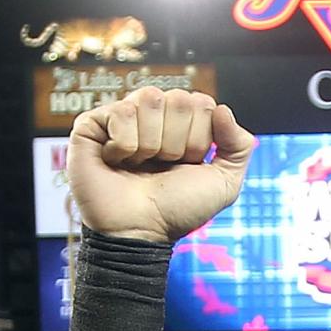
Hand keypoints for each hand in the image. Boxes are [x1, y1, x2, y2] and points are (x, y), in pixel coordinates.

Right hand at [65, 87, 253, 242]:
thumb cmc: (178, 211)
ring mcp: (122, 117)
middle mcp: (152, 116)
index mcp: (182, 124)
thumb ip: (238, 145)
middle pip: (178, 98)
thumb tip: (221, 109)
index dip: (199, 138)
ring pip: (149, 99)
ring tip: (138, 166)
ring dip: (150, 144)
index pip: (202, 102)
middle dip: (176, 141)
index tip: (186, 164)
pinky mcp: (92, 124)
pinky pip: (121, 112)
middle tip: (161, 166)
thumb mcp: (224, 184)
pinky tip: (116, 162)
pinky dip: (124, 146)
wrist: (141, 232)